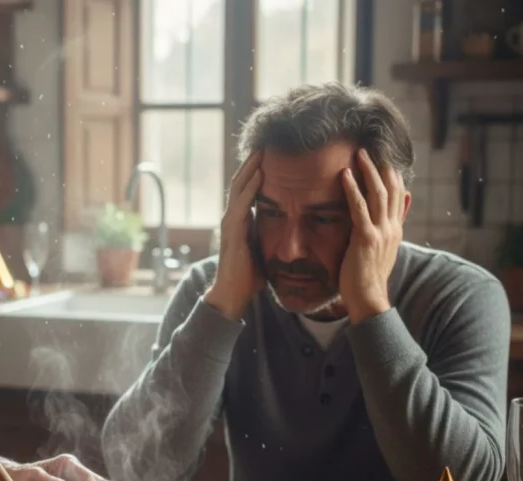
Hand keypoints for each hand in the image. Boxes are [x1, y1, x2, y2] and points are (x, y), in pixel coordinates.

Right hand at [204, 151, 264, 319]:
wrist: (232, 295)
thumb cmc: (249, 277)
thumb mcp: (264, 251)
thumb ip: (271, 237)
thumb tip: (291, 233)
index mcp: (241, 221)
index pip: (249, 189)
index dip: (258, 171)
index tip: (272, 155)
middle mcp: (233, 218)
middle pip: (242, 182)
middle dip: (254, 163)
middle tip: (267, 143)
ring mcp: (230, 223)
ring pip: (239, 188)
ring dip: (250, 168)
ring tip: (262, 150)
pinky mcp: (232, 231)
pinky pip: (242, 204)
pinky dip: (250, 188)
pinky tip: (259, 174)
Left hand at [339, 149, 404, 323]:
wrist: (369, 299)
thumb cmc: (369, 275)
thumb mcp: (385, 247)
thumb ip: (393, 224)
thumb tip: (404, 199)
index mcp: (396, 229)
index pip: (398, 194)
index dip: (391, 173)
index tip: (382, 155)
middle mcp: (392, 227)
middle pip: (391, 188)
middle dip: (380, 166)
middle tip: (369, 147)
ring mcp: (381, 232)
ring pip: (378, 193)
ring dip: (368, 171)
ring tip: (358, 154)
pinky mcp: (366, 238)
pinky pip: (359, 208)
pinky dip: (352, 189)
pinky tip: (344, 175)